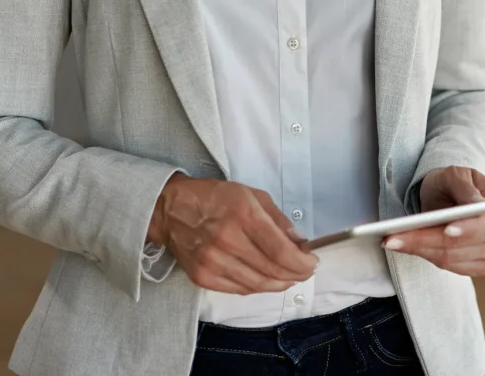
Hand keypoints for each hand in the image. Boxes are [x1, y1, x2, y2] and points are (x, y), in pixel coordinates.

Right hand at [147, 175, 318, 294]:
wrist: (172, 210)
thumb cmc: (216, 197)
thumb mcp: (252, 194)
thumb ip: (278, 219)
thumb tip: (299, 242)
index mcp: (244, 215)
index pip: (279, 250)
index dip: (300, 262)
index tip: (312, 262)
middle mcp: (228, 241)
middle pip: (271, 270)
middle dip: (295, 274)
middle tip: (305, 272)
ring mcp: (213, 262)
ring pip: (257, 284)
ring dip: (279, 284)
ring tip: (290, 278)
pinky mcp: (202, 277)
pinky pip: (238, 289)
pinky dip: (258, 287)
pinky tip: (268, 281)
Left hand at [381, 167, 484, 277]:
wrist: (450, 196)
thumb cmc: (452, 183)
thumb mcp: (455, 174)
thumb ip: (464, 187)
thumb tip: (474, 206)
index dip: (466, 229)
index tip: (446, 230)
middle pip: (461, 244)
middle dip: (425, 240)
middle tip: (393, 236)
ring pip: (450, 258)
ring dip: (419, 249)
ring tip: (392, 240)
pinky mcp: (479, 266)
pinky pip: (449, 267)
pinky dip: (425, 256)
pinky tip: (408, 246)